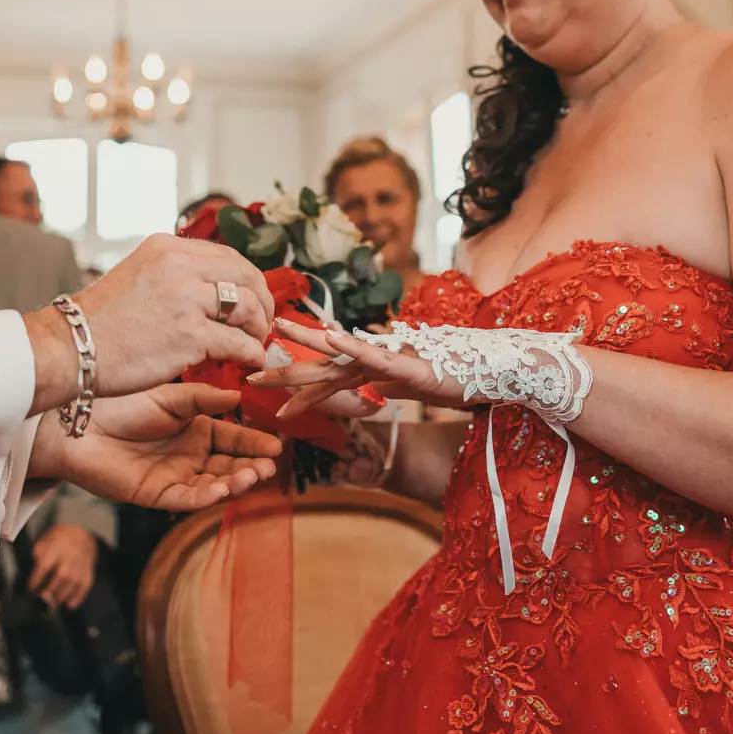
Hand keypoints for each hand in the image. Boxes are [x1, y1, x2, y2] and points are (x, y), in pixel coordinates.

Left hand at [26, 524, 98, 610]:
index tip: (31, 588)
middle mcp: (69, 558)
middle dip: (50, 590)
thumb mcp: (45, 540)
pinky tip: (70, 605)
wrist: (82, 533)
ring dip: (62, 596)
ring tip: (54, 602)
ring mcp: (80, 566)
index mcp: (56, 548)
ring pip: (72, 583)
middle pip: (60, 576)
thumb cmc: (59, 539)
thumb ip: (38, 554)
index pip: (45, 565)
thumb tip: (34, 569)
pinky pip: (84, 587)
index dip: (37, 578)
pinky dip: (78, 597)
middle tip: (42, 598)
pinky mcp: (88, 572)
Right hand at [27, 234, 276, 411]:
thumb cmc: (99, 321)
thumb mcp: (137, 274)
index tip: (253, 299)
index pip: (227, 256)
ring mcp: (187, 299)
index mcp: (167, 247)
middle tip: (263, 323)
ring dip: (258, 329)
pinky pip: (239, 342)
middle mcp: (180, 266)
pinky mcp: (191, 336)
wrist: (69, 347)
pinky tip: (248, 361)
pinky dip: (251, 352)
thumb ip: (174, 273)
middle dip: (263, 302)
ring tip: (254, 343)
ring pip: (249, 308)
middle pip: (247, 277)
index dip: (249, 280)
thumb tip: (214, 288)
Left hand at [42, 384, 280, 510]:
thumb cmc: (121, 403)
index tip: (277, 444)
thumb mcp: (170, 396)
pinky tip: (222, 490)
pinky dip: (206, 497)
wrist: (80, 423)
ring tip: (252, 476)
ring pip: (213, 484)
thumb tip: (240, 398)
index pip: (234, 438)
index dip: (255, 442)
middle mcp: (190, 455)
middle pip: (229, 465)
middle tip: (270, 465)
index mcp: (197, 429)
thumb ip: (205, 399)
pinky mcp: (157, 495)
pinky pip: (187, 499)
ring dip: (235, 483)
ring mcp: (175, 477)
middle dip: (251, 466)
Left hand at [249, 319, 464, 418]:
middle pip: (318, 367)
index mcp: (366, 370)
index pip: (320, 377)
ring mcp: (385, 360)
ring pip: (338, 357)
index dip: (290, 380)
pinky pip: (373, 355)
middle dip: (281, 371)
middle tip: (246, 377)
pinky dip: (351, 346)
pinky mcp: (405, 364)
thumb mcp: (404, 390)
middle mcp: (369, 361)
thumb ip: (382, 389)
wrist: (486, 372)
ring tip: (274, 338)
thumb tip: (367, 396)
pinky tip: (331, 338)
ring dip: (304, 349)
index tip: (258, 383)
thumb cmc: (447, 378)